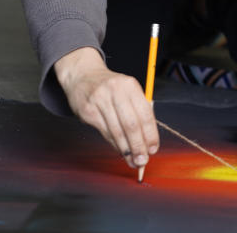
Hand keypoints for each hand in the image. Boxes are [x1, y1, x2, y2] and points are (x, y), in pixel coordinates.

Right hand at [54, 47, 158, 169]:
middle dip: (138, 146)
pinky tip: (121, 151)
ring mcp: (99, 101)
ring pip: (116, 131)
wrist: (82, 76)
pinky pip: (105, 132)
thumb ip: (139, 110)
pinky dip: (114, 144)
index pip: (145, 114)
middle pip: (131, 125)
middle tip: (143, 160)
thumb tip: (148, 139)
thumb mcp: (128, 89)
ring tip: (133, 160)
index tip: (153, 148)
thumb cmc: (111, 86)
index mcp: (130, 85)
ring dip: (126, 150)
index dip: (151, 134)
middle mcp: (115, 91)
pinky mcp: (88, 111)